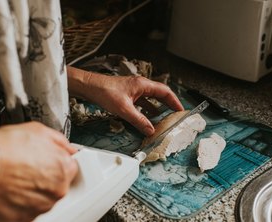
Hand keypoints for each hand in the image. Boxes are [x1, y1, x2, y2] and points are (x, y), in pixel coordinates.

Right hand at [0, 122, 77, 221]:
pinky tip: (10, 189)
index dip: (56, 160)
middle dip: (45, 176)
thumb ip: (60, 141)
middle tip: (27, 167)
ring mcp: (41, 206)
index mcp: (64, 168)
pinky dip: (20, 202)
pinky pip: (27, 209)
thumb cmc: (6, 148)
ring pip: (43, 198)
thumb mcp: (39, 130)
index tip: (46, 159)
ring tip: (16, 177)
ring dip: (33, 190)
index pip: (70, 166)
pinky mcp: (24, 218)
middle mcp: (57, 190)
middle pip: (57, 184)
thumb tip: (68, 148)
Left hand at [69, 68, 183, 135]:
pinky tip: (147, 117)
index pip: (165, 91)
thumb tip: (151, 130)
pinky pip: (142, 102)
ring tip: (164, 119)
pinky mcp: (127, 94)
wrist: (90, 87)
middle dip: (168, 105)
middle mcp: (140, 85)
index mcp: (143, 84)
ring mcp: (134, 90)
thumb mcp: (124, 109)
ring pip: (150, 99)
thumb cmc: (105, 92)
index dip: (174, 101)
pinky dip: (146, 110)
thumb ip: (139, 120)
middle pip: (160, 94)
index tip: (181, 110)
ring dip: (157, 108)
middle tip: (176, 115)